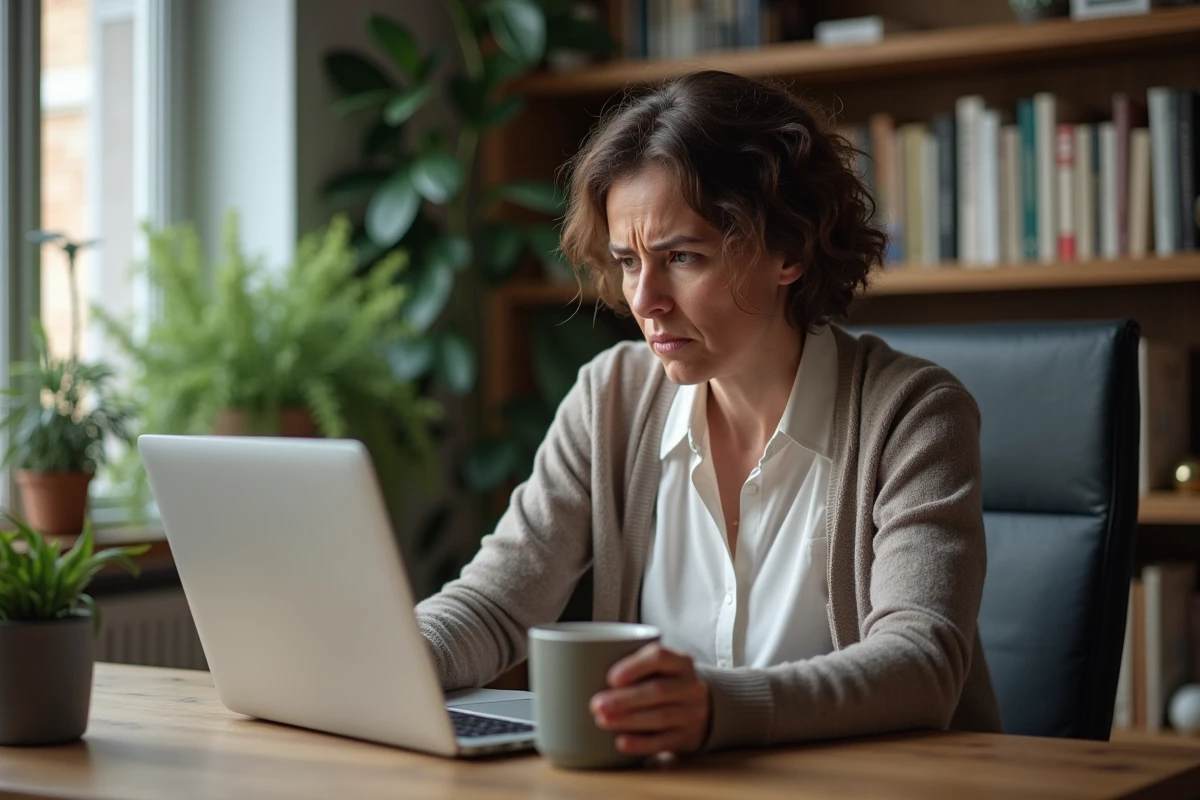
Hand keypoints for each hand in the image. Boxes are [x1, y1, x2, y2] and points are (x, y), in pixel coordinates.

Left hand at [589, 643, 709, 755]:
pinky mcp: (686, 737)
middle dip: (625, 699)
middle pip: (658, 690)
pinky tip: (621, 743)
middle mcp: (690, 686)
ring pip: (661, 717)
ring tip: (602, 721)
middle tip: (597, 705)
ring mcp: (691, 713)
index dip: (634, 666)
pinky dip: (641, 743)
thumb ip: (632, 666)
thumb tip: (582, 670)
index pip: (660, 657)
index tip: (611, 678)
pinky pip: (663, 741)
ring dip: (628, 720)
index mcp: (680, 662)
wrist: (701, 707)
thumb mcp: (658, 667)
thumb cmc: (666, 682)